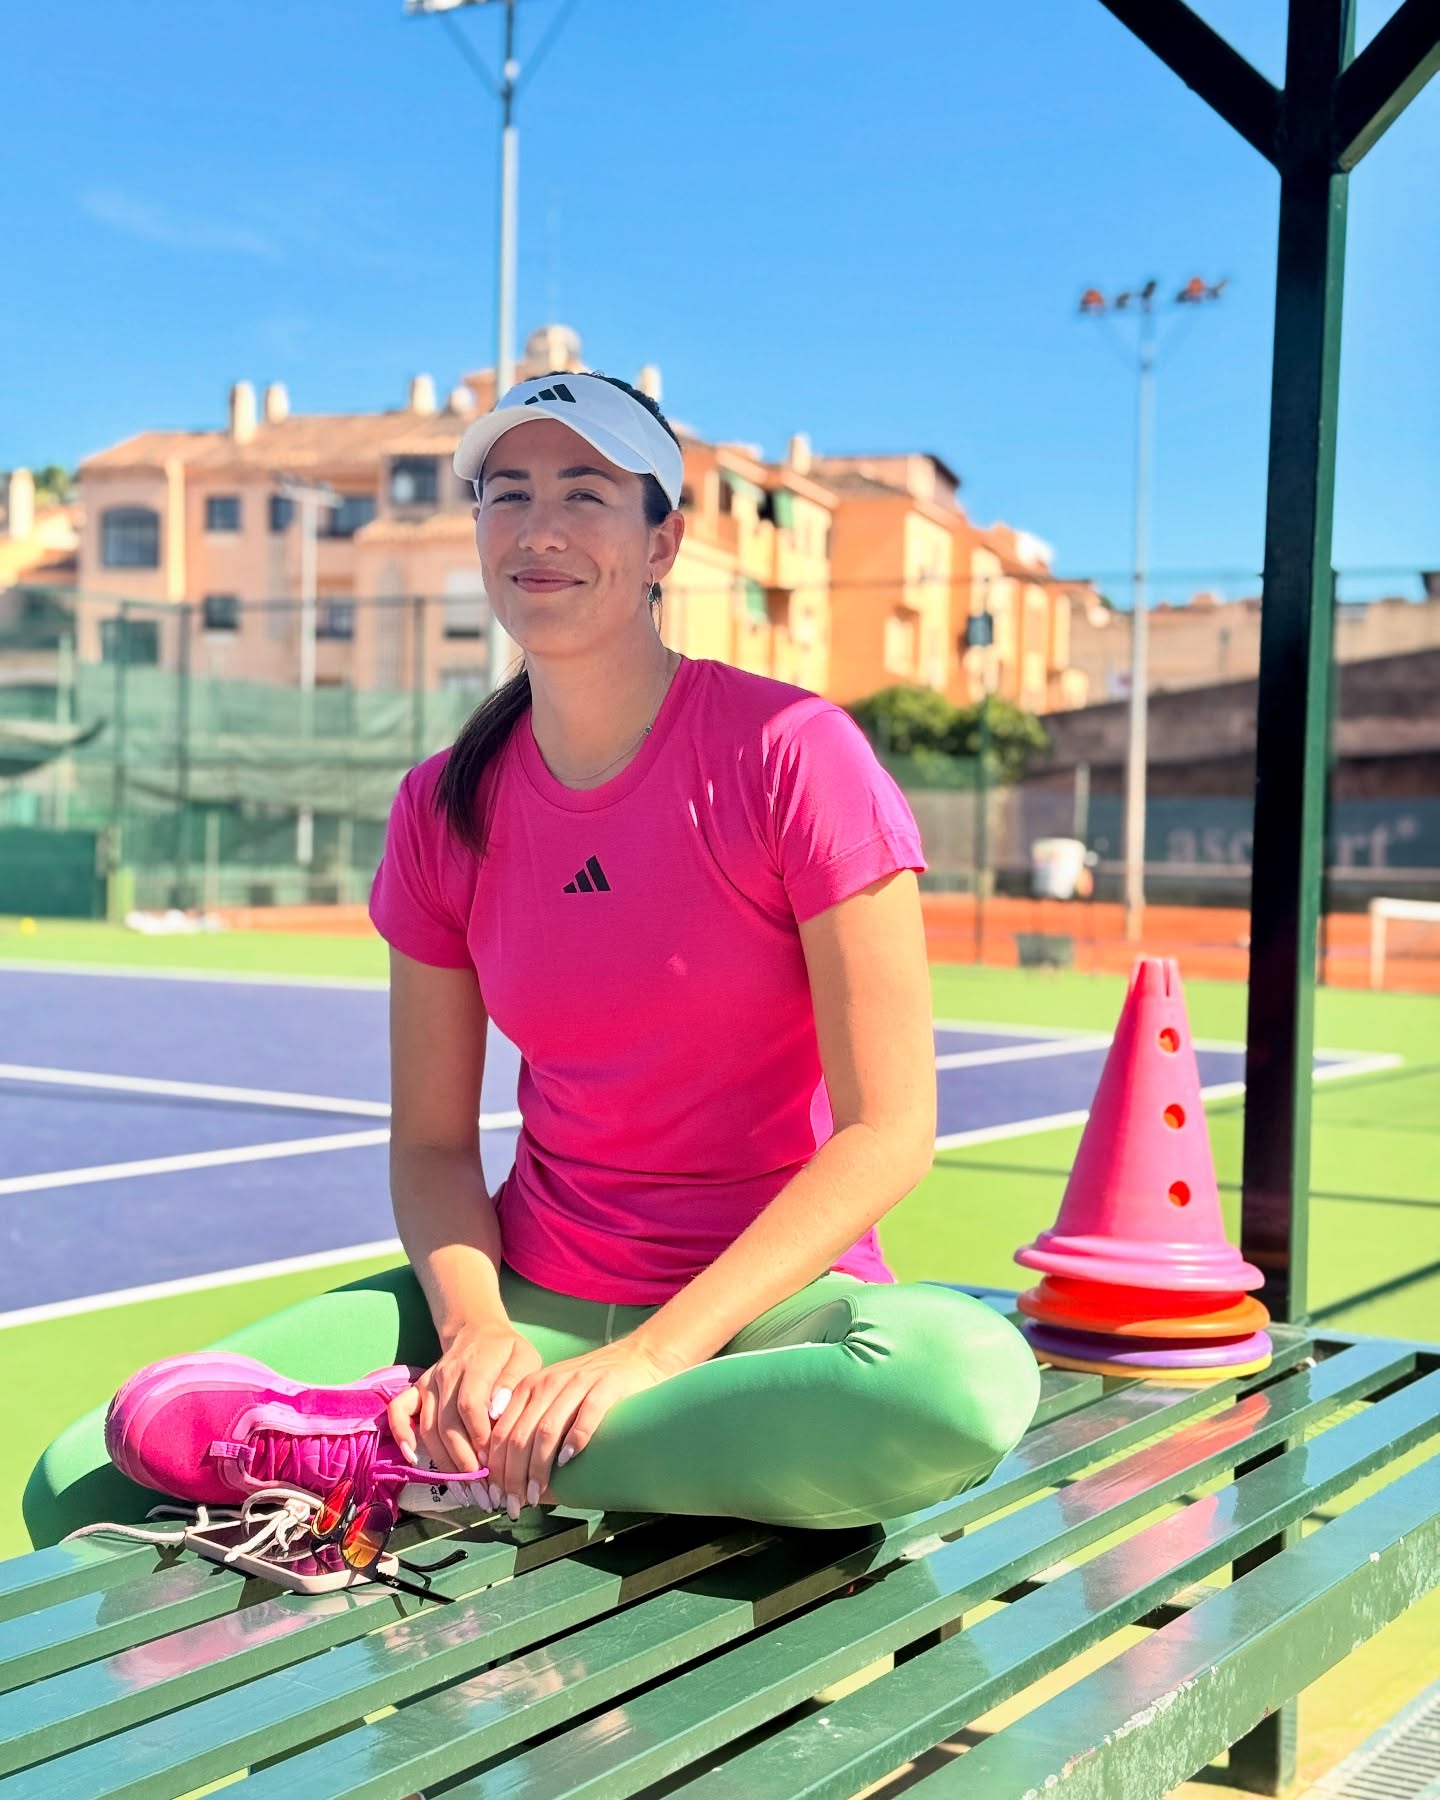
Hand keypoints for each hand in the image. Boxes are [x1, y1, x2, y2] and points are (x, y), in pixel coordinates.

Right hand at [387, 1321, 541, 1475]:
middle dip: (464, 1462)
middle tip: (481, 1490)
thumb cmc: (507, 1353)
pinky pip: (399, 1411)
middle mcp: (447, 1372)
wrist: (479, 1332)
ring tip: (463, 1490)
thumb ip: (514, 1382)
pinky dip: (402, 1434)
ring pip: (429, 1427)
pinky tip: (413, 1459)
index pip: (470, 1404)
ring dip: (444, 1462)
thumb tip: (496, 1411)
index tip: (492, 1462)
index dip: (479, 1437)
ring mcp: (429, 1381)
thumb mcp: (524, 1359)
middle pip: (448, 1423)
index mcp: (476, 1362)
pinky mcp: (417, 1388)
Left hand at [486, 1337, 679, 1519]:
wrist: (634, 1357)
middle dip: (513, 1476)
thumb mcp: (551, 1400)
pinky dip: (574, 1440)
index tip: (496, 1497)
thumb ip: (529, 1427)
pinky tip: (567, 1460)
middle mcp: (548, 1383)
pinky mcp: (606, 1386)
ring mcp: (577, 1383)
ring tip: (536, 1495)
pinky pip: (586, 1415)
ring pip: (547, 1430)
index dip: (496, 1469)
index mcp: (529, 1388)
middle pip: (520, 1436)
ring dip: (538, 1468)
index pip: (501, 1432)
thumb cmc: (589, 1388)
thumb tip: (509, 1478)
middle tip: (514, 1505)